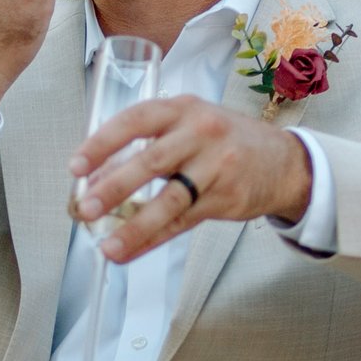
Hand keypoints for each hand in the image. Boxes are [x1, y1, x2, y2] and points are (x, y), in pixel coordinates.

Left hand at [69, 98, 311, 262]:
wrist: (284, 162)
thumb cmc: (224, 140)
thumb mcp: (189, 124)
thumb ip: (149, 142)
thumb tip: (97, 176)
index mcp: (183, 109)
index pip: (136, 120)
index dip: (103, 143)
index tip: (76, 166)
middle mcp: (201, 133)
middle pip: (151, 161)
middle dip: (114, 187)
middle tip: (85, 207)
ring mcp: (217, 167)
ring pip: (168, 200)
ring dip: (134, 225)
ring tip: (107, 245)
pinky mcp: (225, 199)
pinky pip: (182, 222)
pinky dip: (152, 239)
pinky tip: (129, 251)